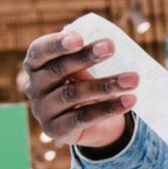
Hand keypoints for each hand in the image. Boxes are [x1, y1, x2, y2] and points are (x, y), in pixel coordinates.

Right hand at [24, 32, 138, 148]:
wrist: (91, 123)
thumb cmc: (86, 81)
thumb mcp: (85, 66)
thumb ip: (89, 52)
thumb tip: (107, 43)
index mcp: (36, 64)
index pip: (39, 50)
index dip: (57, 44)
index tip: (78, 38)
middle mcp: (34, 87)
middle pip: (59, 70)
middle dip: (86, 57)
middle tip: (111, 47)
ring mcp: (43, 110)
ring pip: (74, 94)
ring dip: (106, 85)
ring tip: (133, 79)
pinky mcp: (56, 130)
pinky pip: (83, 117)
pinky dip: (109, 108)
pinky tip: (129, 100)